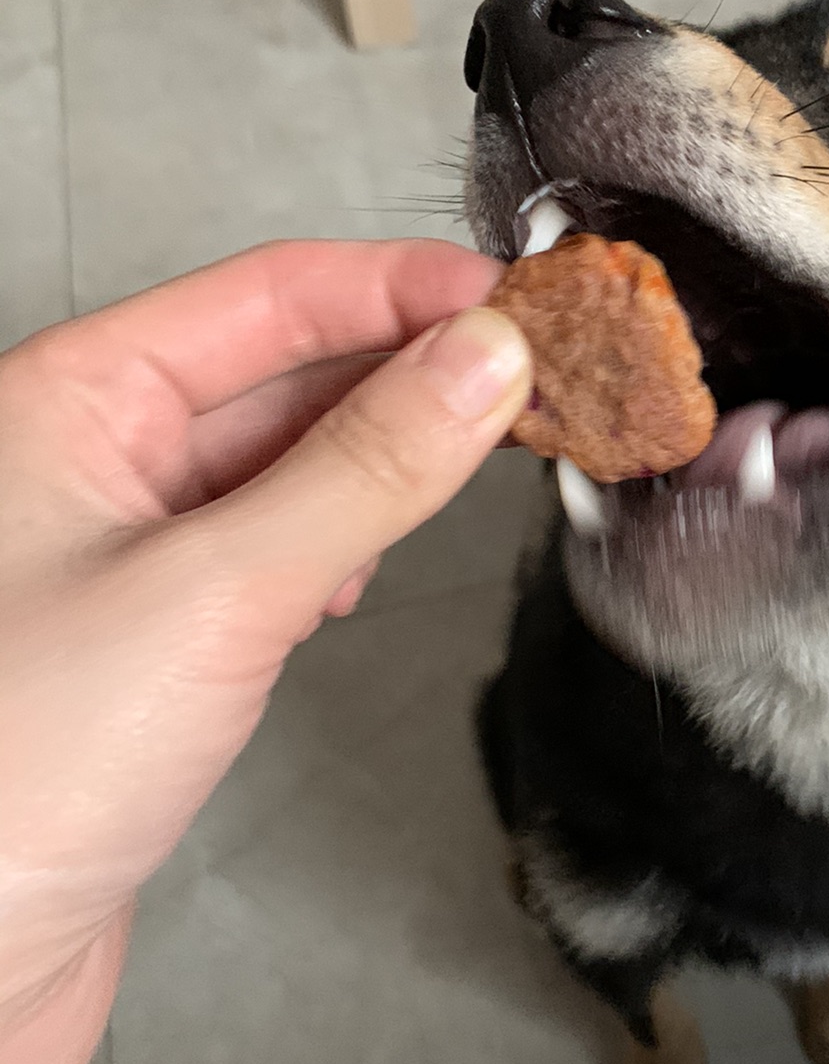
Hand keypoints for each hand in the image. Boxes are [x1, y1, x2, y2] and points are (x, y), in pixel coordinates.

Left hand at [0, 240, 530, 1063]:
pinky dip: (340, 540)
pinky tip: (366, 567)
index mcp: (72, 401)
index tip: (520, 303)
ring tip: (483, 457)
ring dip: (386, 456)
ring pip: (286, 460)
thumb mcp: (219, 593)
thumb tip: (482, 364)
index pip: (271, 296)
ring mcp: (123, 549)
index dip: (404, 288)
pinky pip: (271, 545)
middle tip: (541, 378)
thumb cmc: (14, 775)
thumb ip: (364, 471)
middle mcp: (91, 458)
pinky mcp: (156, 637)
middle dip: (413, 368)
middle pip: (286, 368)